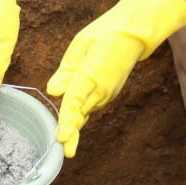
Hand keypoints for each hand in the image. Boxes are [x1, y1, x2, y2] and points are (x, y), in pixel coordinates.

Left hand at [46, 0, 185, 157]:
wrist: (133, 33)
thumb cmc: (104, 34)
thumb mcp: (80, 46)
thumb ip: (67, 72)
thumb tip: (53, 91)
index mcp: (90, 77)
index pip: (75, 102)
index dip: (67, 121)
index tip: (61, 138)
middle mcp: (100, 89)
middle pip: (80, 113)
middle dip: (71, 131)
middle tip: (65, 151)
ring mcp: (106, 93)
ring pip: (85, 111)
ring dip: (74, 125)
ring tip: (64, 142)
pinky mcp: (108, 92)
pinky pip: (90, 104)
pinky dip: (80, 113)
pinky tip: (71, 122)